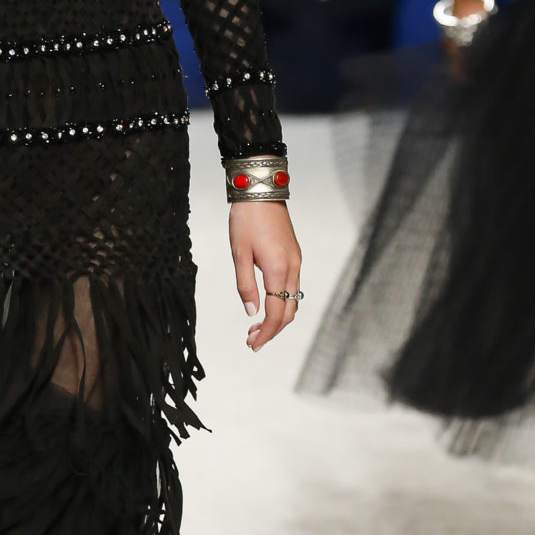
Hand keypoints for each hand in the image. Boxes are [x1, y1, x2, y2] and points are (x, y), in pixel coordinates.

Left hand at [229, 201, 301, 351]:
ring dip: (278, 317)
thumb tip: (251, 312)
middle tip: (252, 340)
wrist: (261, 191)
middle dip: (273, 330)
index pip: (277, 313)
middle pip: (289, 310)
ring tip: (257, 326)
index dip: (267, 333)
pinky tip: (267, 304)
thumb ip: (245, 285)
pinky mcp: (294, 255)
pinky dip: (282, 301)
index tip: (253, 343)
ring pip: (293, 299)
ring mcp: (296, 261)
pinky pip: (292, 286)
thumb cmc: (246, 219)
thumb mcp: (239, 253)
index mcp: (278, 269)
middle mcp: (292, 267)